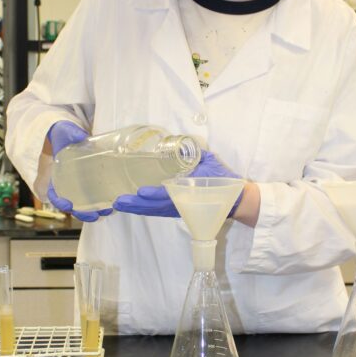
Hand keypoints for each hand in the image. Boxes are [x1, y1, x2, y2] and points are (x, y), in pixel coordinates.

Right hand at [46, 120, 112, 222]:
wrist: (71, 135)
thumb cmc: (64, 135)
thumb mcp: (64, 132)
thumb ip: (70, 134)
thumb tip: (80, 137)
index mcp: (55, 177)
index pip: (54, 195)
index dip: (59, 202)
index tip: (68, 205)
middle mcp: (66, 185)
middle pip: (72, 206)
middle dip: (82, 213)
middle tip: (94, 215)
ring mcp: (79, 187)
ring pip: (84, 205)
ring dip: (95, 212)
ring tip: (107, 212)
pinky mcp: (91, 184)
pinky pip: (95, 197)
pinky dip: (103, 203)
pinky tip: (113, 204)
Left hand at [113, 150, 243, 218]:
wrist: (236, 200)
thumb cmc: (223, 180)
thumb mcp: (210, 162)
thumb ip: (195, 154)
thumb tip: (180, 144)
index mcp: (190, 194)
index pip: (169, 196)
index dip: (154, 195)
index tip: (141, 193)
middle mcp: (181, 204)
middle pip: (156, 207)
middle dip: (137, 205)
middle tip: (119, 201)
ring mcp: (178, 209)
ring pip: (154, 211)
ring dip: (137, 208)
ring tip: (119, 204)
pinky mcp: (177, 210)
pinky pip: (157, 211)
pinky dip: (144, 209)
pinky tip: (131, 206)